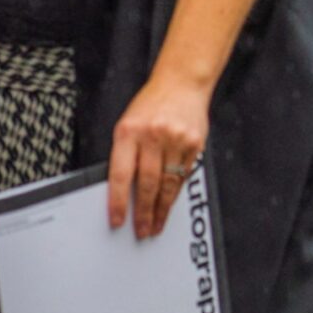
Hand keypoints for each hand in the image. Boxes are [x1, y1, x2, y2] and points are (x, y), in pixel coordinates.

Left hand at [107, 70, 210, 238]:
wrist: (182, 83)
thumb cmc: (151, 105)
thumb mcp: (128, 124)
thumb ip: (125, 154)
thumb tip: (122, 191)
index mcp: (129, 131)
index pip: (121, 175)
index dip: (118, 202)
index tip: (117, 221)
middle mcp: (153, 135)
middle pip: (147, 184)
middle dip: (144, 212)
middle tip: (141, 230)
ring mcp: (176, 139)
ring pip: (168, 184)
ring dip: (161, 209)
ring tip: (156, 224)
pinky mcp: (195, 144)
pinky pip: (184, 175)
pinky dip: (176, 192)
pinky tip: (170, 203)